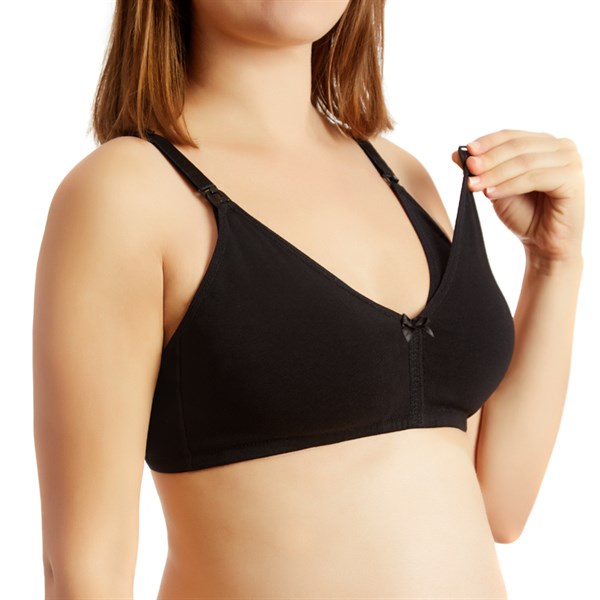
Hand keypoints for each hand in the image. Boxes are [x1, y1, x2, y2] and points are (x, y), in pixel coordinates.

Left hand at [451, 129, 584, 264]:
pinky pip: (534, 178)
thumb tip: (456, 153)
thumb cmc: (524, 214)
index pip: (512, 136)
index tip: (467, 151)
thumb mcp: (497, 187)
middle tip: (468, 169)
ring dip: (495, 174)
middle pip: (517, 147)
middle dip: (489, 159)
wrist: (543, 243)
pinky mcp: (573, 179)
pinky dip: (509, 185)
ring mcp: (570, 161)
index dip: (488, 142)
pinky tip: (491, 194)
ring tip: (474, 186)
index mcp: (544, 143)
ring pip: (524, 162)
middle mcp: (561, 147)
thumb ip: (482, 170)